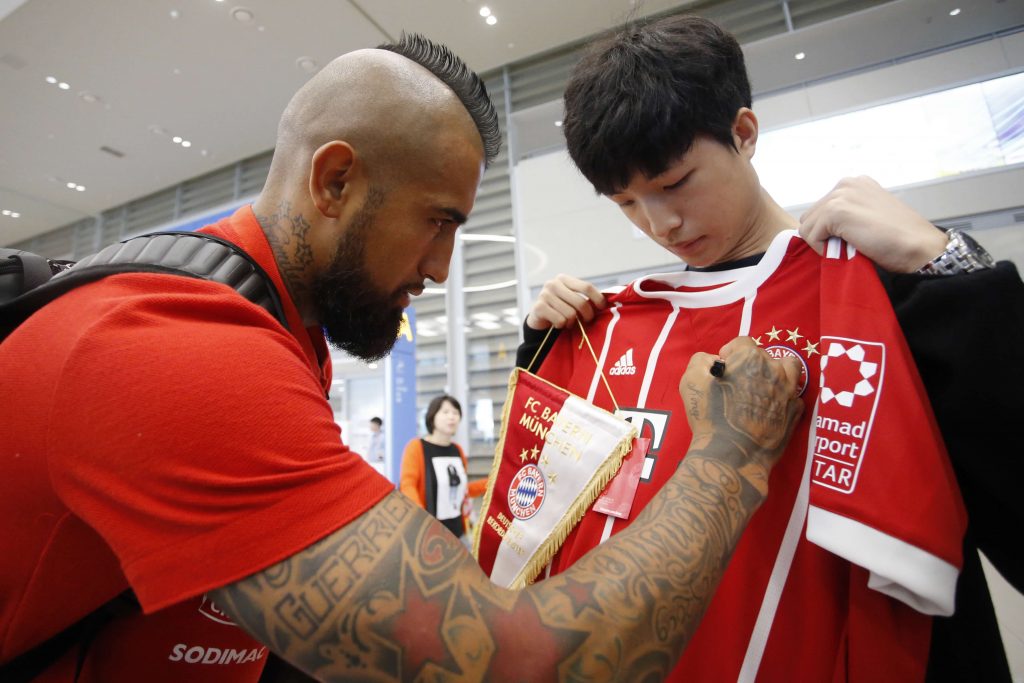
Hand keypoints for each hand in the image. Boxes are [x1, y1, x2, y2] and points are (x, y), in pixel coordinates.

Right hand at [525, 274, 605, 329]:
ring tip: (568, 322)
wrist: (539, 318)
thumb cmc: (561, 308)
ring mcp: (544, 294)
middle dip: (587, 315)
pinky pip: (560, 320)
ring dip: (572, 322)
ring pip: (570, 314)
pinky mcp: (539, 307)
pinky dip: (562, 325)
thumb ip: (585, 297)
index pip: (586, 286)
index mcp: (564, 278)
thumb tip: (607, 302)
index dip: (598, 298)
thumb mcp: (572, 299)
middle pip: (581, 302)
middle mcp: (553, 284)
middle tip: (586, 321)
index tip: (603, 308)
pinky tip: (558, 324)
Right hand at [680, 337, 803, 495]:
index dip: (730, 353)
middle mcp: (774, 369)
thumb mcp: (691, 380)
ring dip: (777, 373)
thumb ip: (701, 360)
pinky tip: (769, 409)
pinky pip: (792, 397)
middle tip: (739, 382)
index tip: (724, 365)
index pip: (742, 343)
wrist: (730, 455)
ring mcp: (788, 390)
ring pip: (790, 369)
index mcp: (750, 357)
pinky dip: (782, 399)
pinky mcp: (795, 412)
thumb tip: (713, 361)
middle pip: (765, 356)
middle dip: (751, 365)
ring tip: (763, 387)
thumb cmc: (709, 415)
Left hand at [798, 176, 946, 272]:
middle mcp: (846, 183)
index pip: (820, 210)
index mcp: (855, 184)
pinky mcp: (836, 210)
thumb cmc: (899, 239)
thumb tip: (819, 231)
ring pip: (807, 227)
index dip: (829, 232)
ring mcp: (840, 195)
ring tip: (850, 247)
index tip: (850, 240)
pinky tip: (847, 249)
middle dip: (823, 236)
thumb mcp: (869, 217)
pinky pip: (810, 236)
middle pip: (810, 217)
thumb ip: (847, 216)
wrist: (920, 247)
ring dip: (823, 243)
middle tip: (849, 246)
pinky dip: (823, 249)